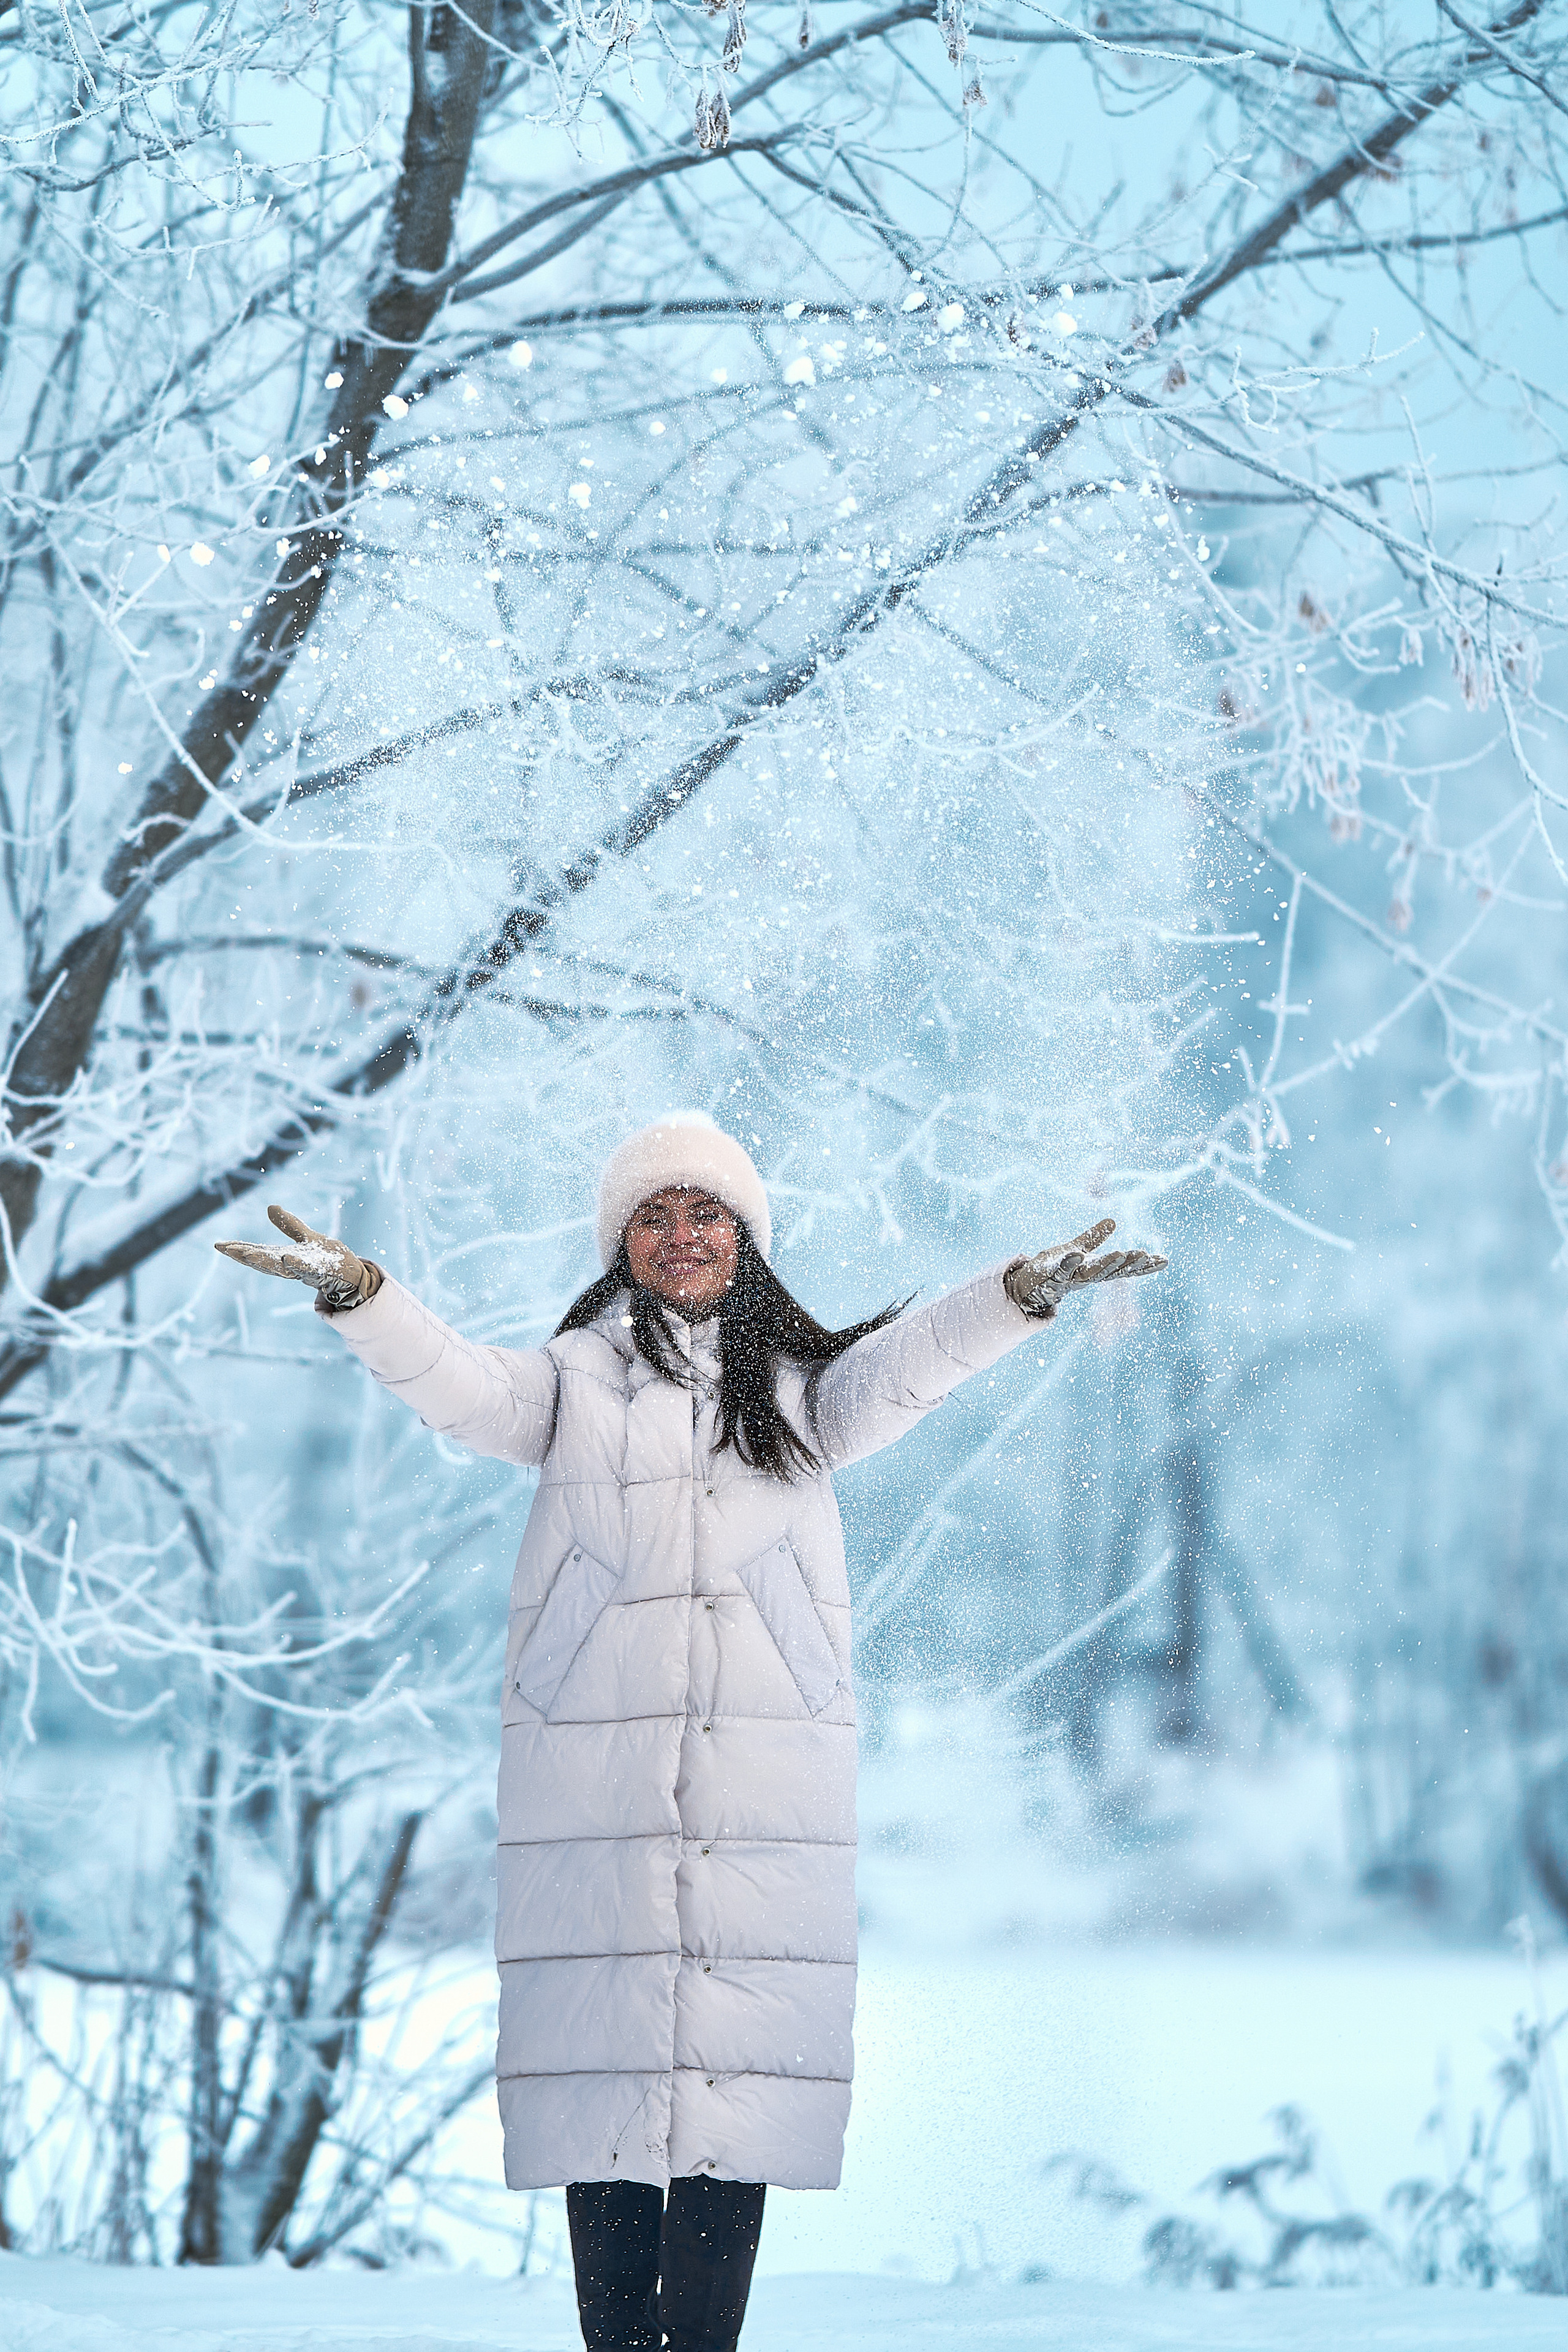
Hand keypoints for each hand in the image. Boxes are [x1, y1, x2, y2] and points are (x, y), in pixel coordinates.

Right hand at [214, 1205, 376, 1311]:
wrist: (354, 1273)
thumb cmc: (329, 1257)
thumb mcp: (306, 1237)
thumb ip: (288, 1225)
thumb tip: (270, 1207)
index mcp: (284, 1257)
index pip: (257, 1251)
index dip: (238, 1248)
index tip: (218, 1245)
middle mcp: (290, 1266)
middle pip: (262, 1261)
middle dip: (243, 1255)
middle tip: (224, 1249)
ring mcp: (304, 1271)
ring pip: (280, 1267)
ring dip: (263, 1261)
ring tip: (246, 1254)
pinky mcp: (321, 1272)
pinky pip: (307, 1269)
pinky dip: (296, 1264)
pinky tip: (287, 1257)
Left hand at [1005, 1218, 1167, 1319]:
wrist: (1025, 1286)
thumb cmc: (1053, 1268)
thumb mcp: (1076, 1249)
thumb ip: (1094, 1238)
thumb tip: (1113, 1220)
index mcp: (1095, 1269)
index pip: (1124, 1268)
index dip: (1143, 1266)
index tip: (1164, 1260)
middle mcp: (1086, 1277)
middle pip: (1112, 1272)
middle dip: (1129, 1264)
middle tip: (1146, 1255)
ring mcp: (1070, 1279)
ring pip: (1091, 1274)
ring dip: (1106, 1264)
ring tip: (1120, 1254)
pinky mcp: (1051, 1278)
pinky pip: (1062, 1272)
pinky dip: (1069, 1264)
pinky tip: (1077, 1255)